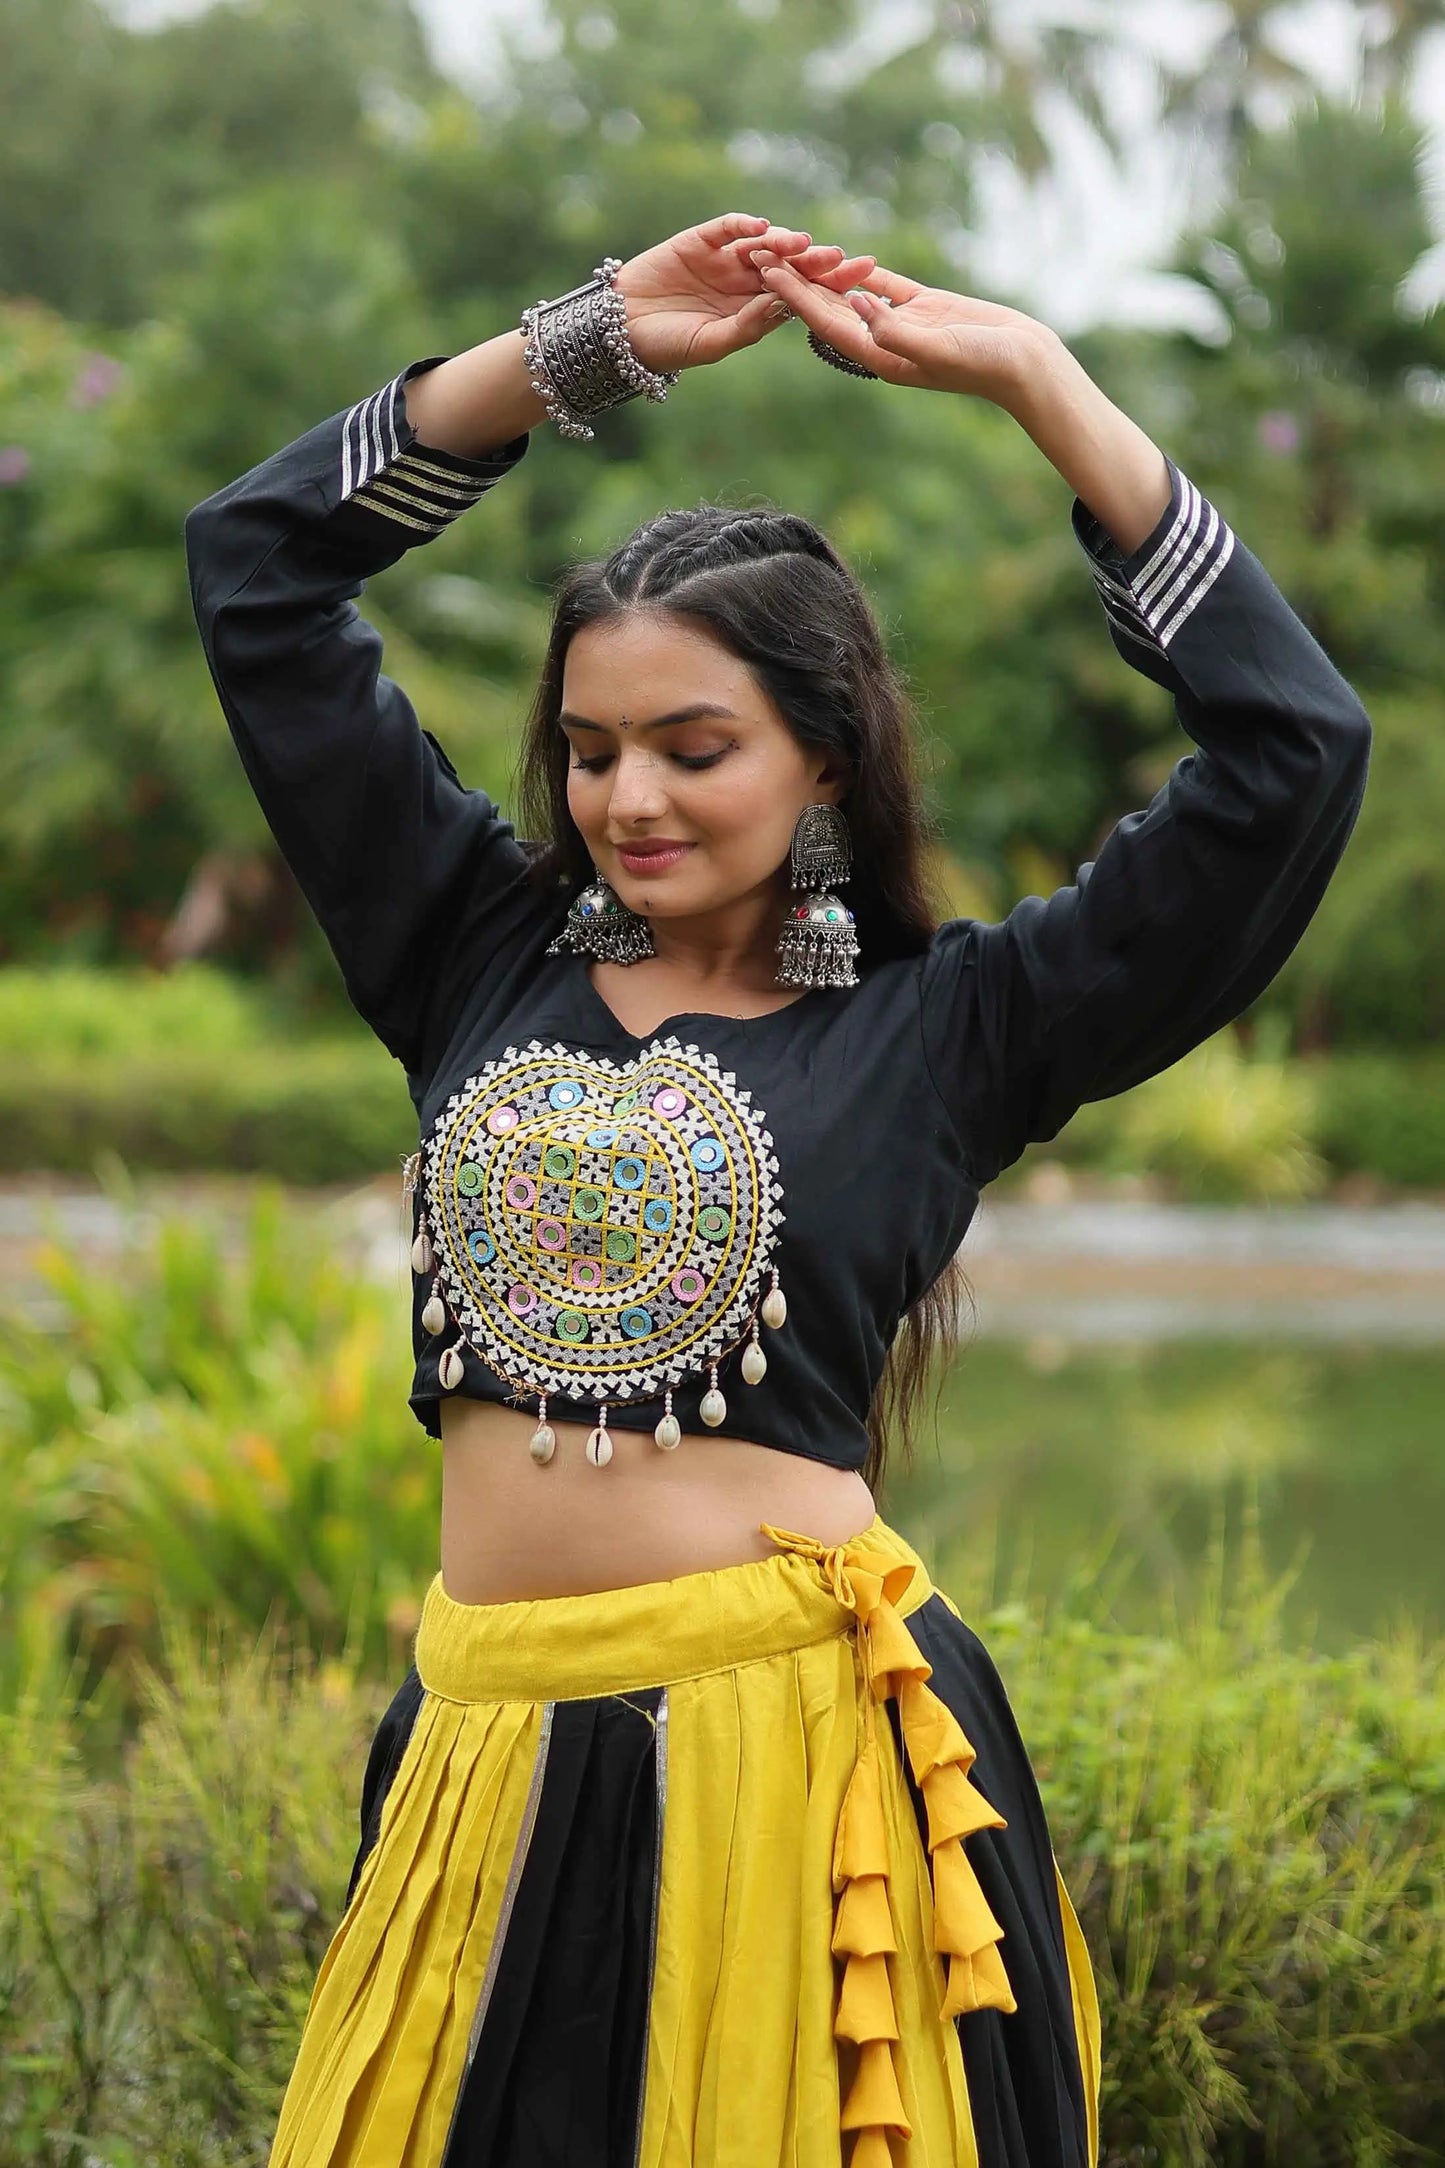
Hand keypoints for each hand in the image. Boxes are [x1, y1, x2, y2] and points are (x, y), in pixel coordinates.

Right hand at [614, 214, 878, 374]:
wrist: (618, 331)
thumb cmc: (665, 346)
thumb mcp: (710, 344)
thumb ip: (747, 326)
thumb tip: (786, 306)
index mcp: (754, 310)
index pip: (799, 294)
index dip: (829, 287)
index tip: (860, 283)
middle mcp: (745, 282)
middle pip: (790, 265)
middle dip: (818, 262)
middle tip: (844, 259)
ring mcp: (724, 259)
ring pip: (763, 244)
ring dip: (784, 242)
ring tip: (802, 244)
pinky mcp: (700, 240)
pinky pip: (727, 227)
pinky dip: (743, 225)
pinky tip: (759, 228)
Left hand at [751, 252, 1061, 411]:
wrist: (1024, 364)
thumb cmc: (984, 364)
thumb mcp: (937, 349)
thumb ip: (895, 329)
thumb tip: (856, 303)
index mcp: (880, 356)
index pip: (826, 322)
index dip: (793, 296)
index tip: (764, 271)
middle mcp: (884, 342)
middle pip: (828, 308)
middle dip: (793, 282)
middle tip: (756, 252)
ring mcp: (903, 324)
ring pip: (852, 293)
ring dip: (821, 273)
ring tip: (788, 248)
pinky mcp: (924, 307)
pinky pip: (884, 284)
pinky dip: (860, 270)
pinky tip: (837, 256)